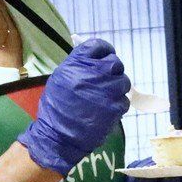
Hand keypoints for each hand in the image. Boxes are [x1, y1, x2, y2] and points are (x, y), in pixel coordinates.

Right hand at [18, 38, 130, 174]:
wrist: (58, 136)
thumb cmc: (57, 108)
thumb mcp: (61, 79)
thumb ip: (79, 66)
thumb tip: (96, 59)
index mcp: (76, 64)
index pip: (97, 46)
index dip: (104, 51)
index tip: (106, 56)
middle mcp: (92, 74)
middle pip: (115, 63)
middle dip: (113, 70)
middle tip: (107, 79)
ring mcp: (106, 90)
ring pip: (123, 82)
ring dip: (117, 88)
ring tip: (104, 97)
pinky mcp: (114, 107)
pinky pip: (124, 100)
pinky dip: (118, 104)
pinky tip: (106, 109)